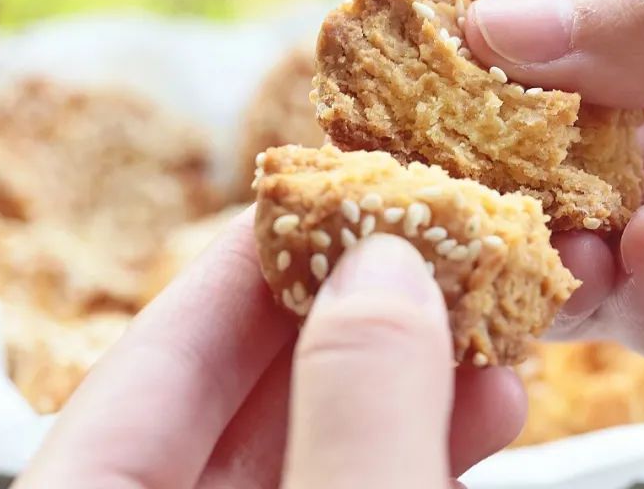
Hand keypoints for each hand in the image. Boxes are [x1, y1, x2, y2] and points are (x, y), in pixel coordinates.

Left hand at [14, 210, 524, 487]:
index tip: (333, 185)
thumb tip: (387, 263)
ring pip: (318, 444)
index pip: (153, 360)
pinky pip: (359, 488)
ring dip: (409, 379)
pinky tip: (491, 400)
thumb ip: (353, 414)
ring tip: (488, 313)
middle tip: (434, 238)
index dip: (248, 261)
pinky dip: (422, 448)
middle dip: (355, 312)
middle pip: (243, 396)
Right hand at [464, 0, 643, 472]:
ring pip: (622, 237)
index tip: (456, 71)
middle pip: (613, 144)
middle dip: (547, 160)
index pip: (632, 37)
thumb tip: (509, 18)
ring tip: (544, 236)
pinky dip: (638, 296)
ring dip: (573, 237)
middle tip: (472, 170)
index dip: (546, 54)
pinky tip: (635, 264)